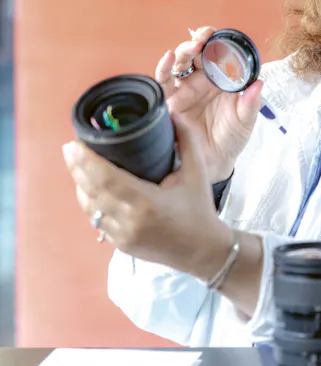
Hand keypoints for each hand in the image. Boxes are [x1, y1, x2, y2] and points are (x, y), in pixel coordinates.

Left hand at [63, 112, 233, 276]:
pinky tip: (90, 189)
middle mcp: (130, 221)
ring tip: (78, 166)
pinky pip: (97, 220)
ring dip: (81, 186)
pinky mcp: (121, 245)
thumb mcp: (198, 172)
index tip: (75, 144)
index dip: (86, 161)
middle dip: (77, 168)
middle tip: (70, 148)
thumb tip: (172, 114)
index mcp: (147, 202)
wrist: (204, 251)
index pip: (106, 178)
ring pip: (90, 208)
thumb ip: (187, 140)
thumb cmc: (200, 210)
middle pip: (91, 191)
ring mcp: (122, 236)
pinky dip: (91, 203)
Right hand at [157, 26, 262, 183]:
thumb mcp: (245, 121)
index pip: (218, 54)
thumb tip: (260, 83)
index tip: (221, 34)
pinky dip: (164, 66)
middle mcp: (201, 81)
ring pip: (180, 62)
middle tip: (205, 36)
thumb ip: (251, 103)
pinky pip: (163, 81)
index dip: (218, 41)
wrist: (213, 163)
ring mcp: (184, 90)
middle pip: (197, 53)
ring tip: (194, 45)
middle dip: (200, 39)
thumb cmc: (230, 139)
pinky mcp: (170, 101)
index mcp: (221, 81)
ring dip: (185, 49)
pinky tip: (169, 57)